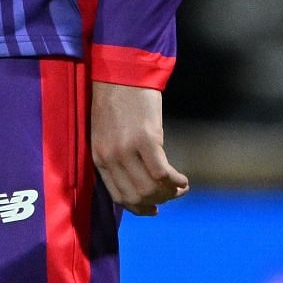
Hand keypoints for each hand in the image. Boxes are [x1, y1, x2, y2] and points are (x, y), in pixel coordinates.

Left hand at [91, 81, 188, 215]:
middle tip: (173, 193)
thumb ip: (116, 157)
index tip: (154, 209)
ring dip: (170, 193)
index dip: (139, 208)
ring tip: (180, 186)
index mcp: (99, 157)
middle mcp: (110, 156)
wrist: (120, 72)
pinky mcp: (146, 139)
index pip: (118, 197)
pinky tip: (183, 179)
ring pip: (151, 190)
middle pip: (137, 197)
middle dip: (159, 201)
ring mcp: (127, 149)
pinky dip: (176, 181)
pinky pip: (162, 173)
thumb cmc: (116, 101)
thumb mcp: (107, 133)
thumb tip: (138, 181)